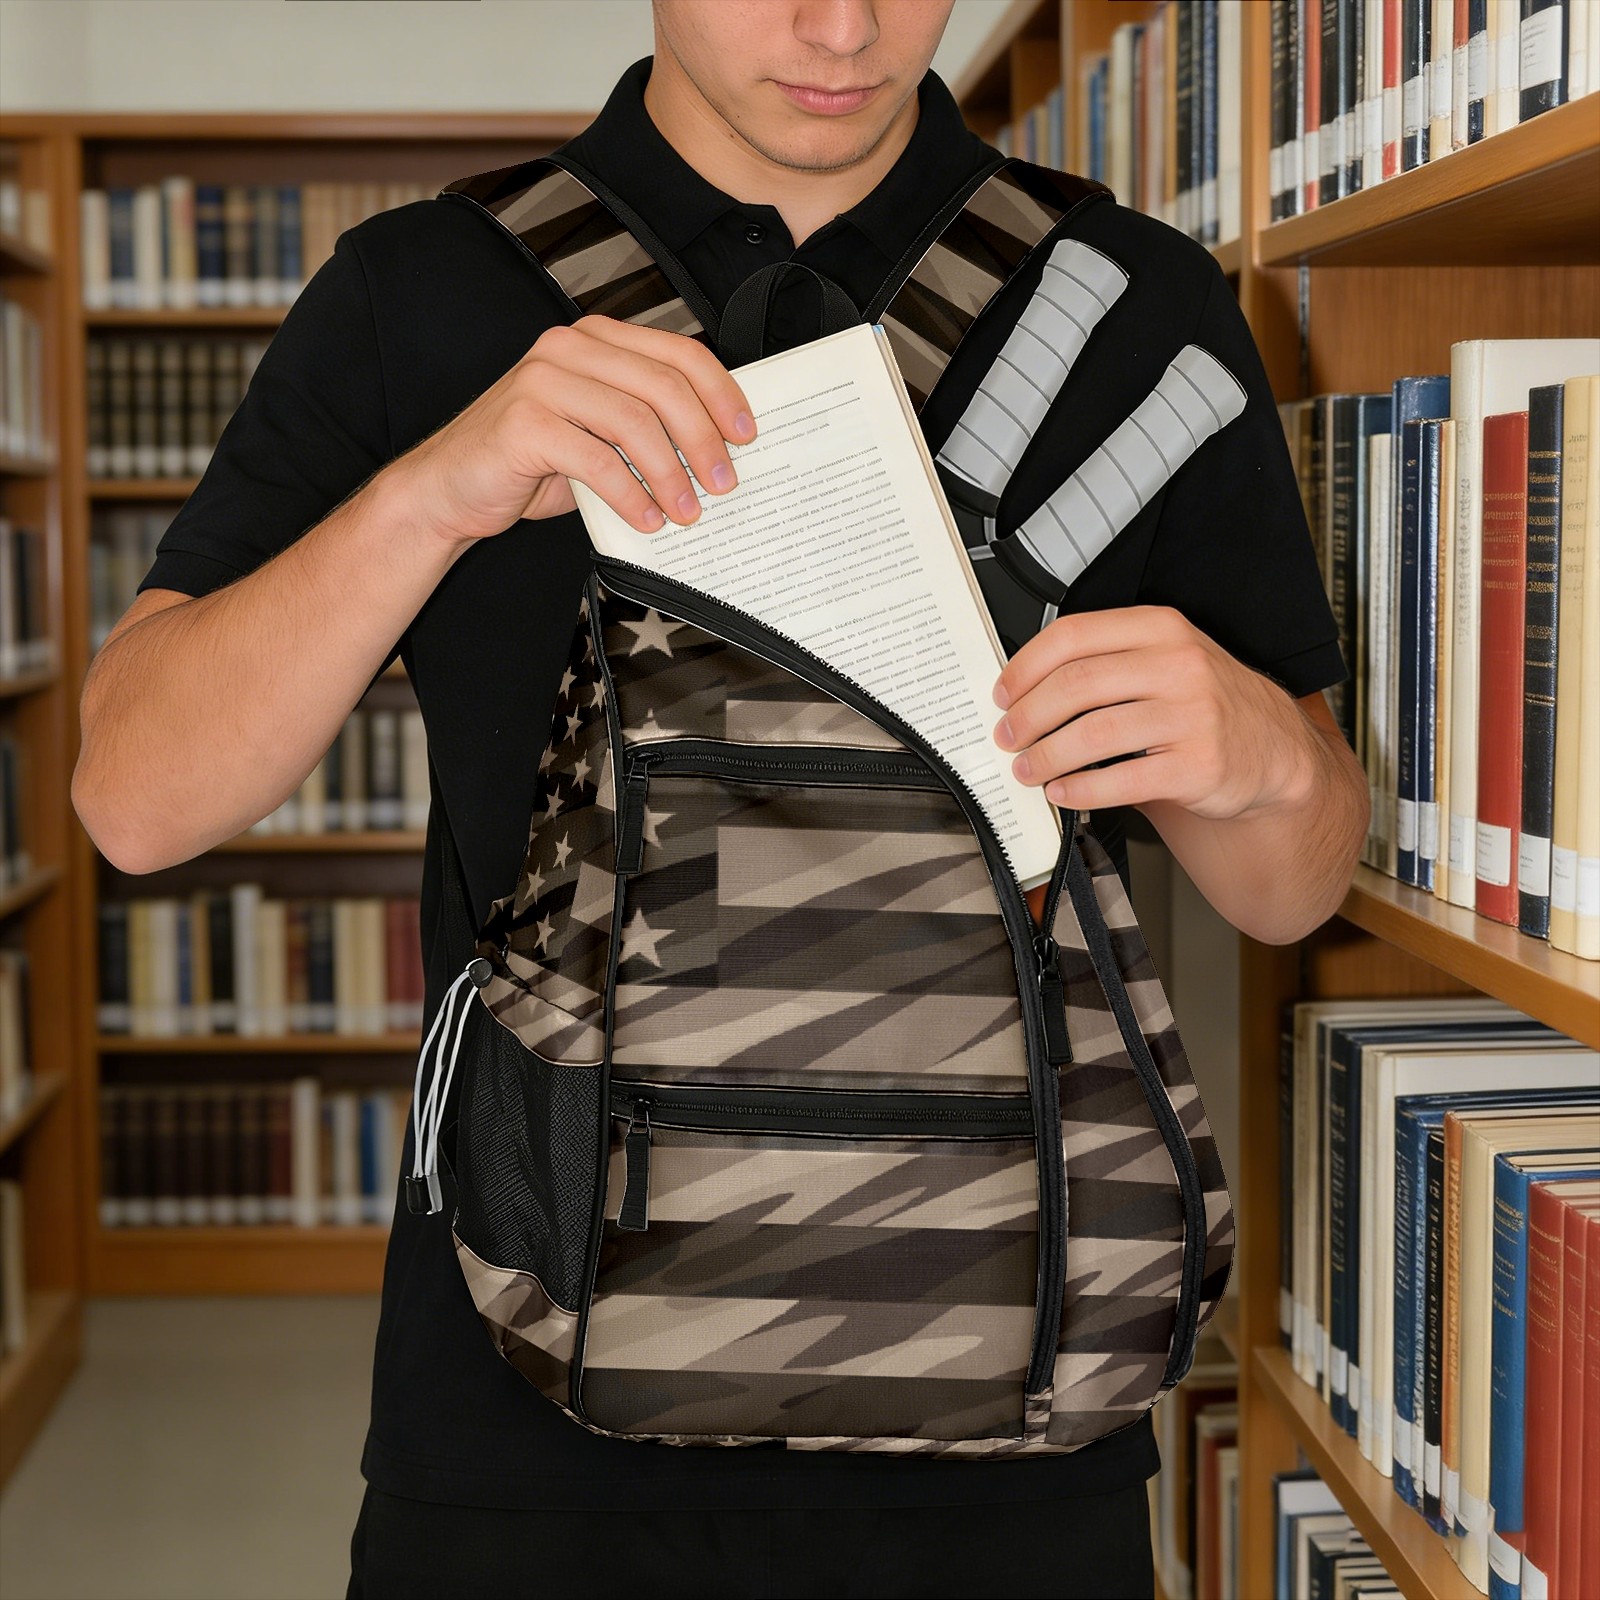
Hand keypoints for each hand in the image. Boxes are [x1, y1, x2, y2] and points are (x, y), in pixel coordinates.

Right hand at [388, 313, 755, 546]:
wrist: (451, 489)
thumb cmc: (531, 463)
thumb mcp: (597, 436)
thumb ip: (644, 427)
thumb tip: (715, 453)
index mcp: (595, 340)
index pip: (677, 354)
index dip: (721, 393)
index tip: (746, 435)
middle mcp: (569, 348)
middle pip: (663, 386)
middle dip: (703, 439)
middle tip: (723, 483)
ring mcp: (542, 380)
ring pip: (634, 422)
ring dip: (671, 474)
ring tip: (687, 511)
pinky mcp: (523, 422)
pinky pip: (596, 459)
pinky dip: (630, 495)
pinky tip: (647, 521)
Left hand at [992, 605, 1316, 820]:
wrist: (1273, 748)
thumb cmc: (1205, 703)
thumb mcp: (1164, 660)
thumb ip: (1105, 663)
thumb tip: (1024, 691)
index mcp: (1160, 628)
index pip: (1073, 636)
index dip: (1025, 667)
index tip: (1003, 694)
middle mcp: (1178, 665)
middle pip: (1076, 684)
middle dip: (1028, 716)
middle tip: (1008, 736)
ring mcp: (1192, 715)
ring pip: (1094, 733)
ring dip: (1047, 756)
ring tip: (1028, 769)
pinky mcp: (1198, 765)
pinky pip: (1122, 779)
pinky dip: (1081, 790)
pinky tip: (1063, 793)